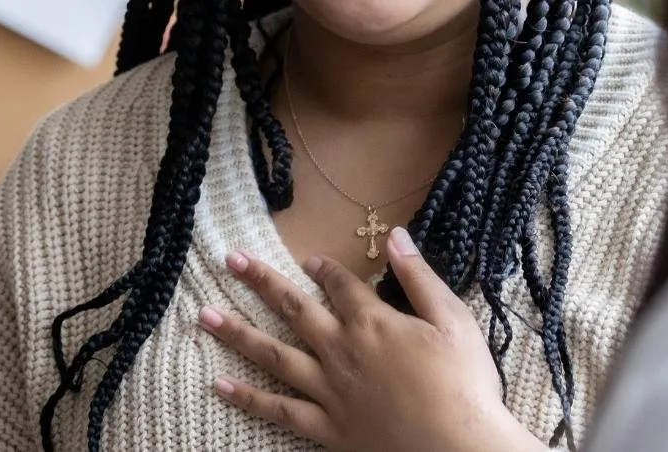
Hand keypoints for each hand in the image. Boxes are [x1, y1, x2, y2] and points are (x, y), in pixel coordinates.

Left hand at [199, 227, 547, 451]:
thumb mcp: (452, 319)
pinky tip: (220, 385)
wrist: (457, 446)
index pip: (340, 285)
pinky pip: (279, 411)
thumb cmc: (463, 383)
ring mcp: (329, 391)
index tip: (307, 258)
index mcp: (373, 323)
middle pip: (294, 309)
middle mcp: (342, 351)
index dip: (323, 269)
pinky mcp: (327, 428)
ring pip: (274, 356)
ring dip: (237, 333)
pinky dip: (248, 398)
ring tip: (204, 316)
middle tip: (230, 259)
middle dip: (261, 281)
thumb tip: (396, 236)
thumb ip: (420, 277)